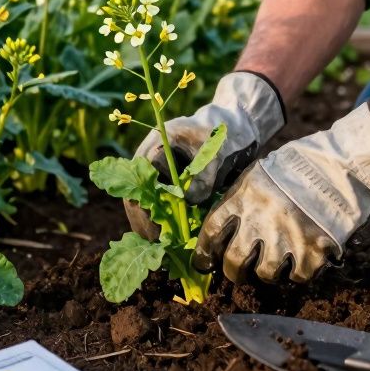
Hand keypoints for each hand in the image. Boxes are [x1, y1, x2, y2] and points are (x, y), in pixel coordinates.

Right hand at [126, 72, 284, 239]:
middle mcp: (148, 156)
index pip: (140, 183)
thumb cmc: (224, 135)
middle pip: (134, 193)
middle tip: (156, 247)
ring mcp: (155, 167)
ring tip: (160, 246)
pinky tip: (168, 236)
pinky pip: (155, 200)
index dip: (145, 211)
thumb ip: (202, 178)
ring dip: (149, 222)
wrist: (235, 124)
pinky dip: (160, 217)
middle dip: (143, 222)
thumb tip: (187, 204)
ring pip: (142, 199)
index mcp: (156, 145)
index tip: (159, 234)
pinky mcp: (165, 177)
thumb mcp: (216, 155)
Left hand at [193, 101, 369, 282]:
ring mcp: (285, 238)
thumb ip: (237, 200)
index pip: (211, 233)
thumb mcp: (257, 174)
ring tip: (273, 264)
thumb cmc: (297, 166)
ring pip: (265, 274)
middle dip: (233, 272)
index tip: (204, 263)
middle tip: (238, 273)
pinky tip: (300, 261)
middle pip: (234, 262)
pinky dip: (298, 273)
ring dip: (267, 273)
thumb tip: (223, 228)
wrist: (340, 165)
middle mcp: (259, 221)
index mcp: (242, 198)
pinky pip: (297, 277)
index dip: (203, 253)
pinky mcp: (312, 252)